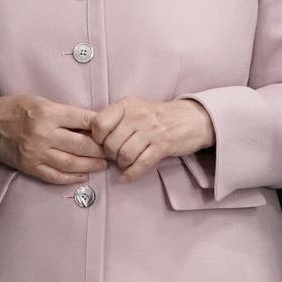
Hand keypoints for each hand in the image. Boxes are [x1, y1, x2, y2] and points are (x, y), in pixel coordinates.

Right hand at [0, 95, 107, 184]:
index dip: (100, 126)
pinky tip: (82, 176)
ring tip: (102, 165)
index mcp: (47, 113)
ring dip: (90, 166)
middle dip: (100, 150)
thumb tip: (90, 123)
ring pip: (71, 163)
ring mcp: (36, 153)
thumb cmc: (14, 109)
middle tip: (112, 151)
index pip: (82, 119)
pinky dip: (71, 178)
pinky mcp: (30, 167)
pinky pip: (55, 176)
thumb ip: (63, 112)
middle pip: (81, 145)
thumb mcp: (40, 101)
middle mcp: (43, 134)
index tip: (111, 130)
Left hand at [90, 98, 214, 180]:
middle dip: (110, 154)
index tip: (102, 142)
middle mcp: (137, 116)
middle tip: (116, 155)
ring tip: (124, 162)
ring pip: (124, 155)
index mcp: (127, 105)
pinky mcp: (163, 146)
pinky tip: (126, 177)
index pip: (99, 123)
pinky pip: (140, 164)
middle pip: (111, 143)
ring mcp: (151, 131)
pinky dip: (130, 174)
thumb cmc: (156, 116)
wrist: (191, 118)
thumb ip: (114, 119)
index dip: (96, 138)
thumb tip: (90, 137)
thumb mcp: (134, 108)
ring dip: (121, 164)